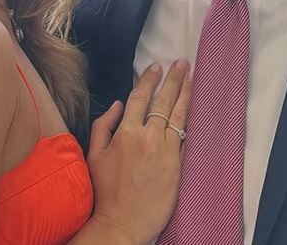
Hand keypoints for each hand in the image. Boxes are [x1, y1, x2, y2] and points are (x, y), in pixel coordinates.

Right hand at [86, 60, 191, 243]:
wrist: (122, 223)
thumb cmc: (105, 191)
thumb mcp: (94, 155)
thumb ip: (104, 126)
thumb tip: (118, 105)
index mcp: (126, 133)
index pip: (141, 98)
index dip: (150, 80)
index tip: (156, 67)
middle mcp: (148, 137)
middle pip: (164, 101)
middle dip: (174, 79)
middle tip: (182, 63)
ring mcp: (166, 150)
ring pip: (179, 115)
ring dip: (186, 94)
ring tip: (191, 78)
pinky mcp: (177, 164)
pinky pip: (184, 136)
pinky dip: (188, 120)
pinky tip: (192, 109)